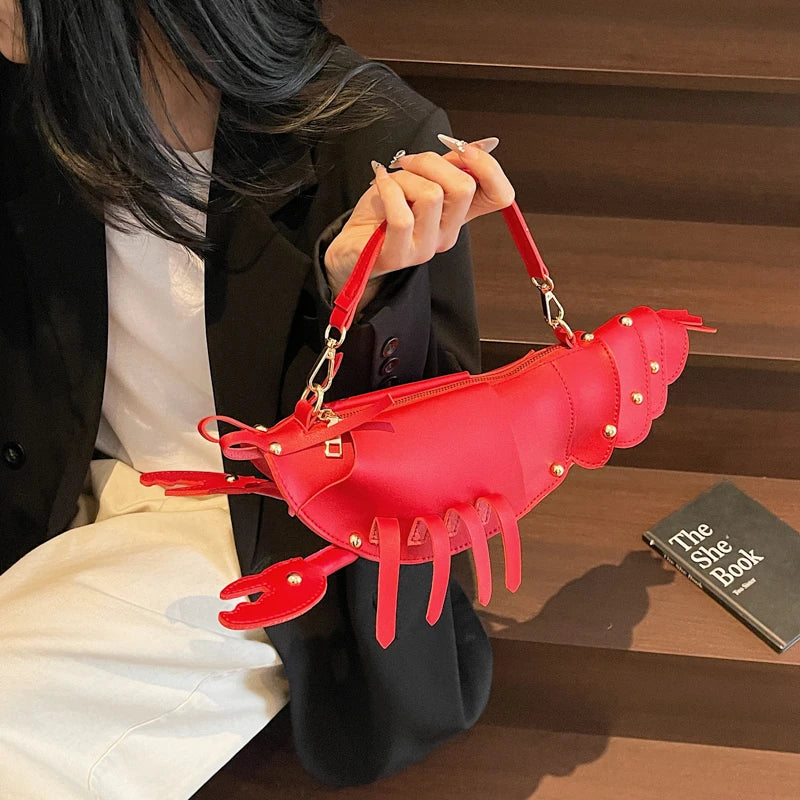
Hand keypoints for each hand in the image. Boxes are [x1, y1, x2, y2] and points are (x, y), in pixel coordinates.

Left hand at [323, 135, 514, 303]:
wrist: (351, 247)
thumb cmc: (381, 213)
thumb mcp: (417, 180)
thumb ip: (447, 165)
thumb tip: (484, 144)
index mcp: (457, 216)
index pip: (500, 196)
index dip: (489, 167)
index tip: (463, 150)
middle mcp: (447, 234)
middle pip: (464, 187)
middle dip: (431, 161)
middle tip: (406, 163)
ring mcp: (425, 248)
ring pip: (432, 196)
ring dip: (405, 177)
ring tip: (389, 181)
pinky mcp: (399, 256)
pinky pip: (402, 216)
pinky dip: (388, 189)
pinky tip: (379, 184)